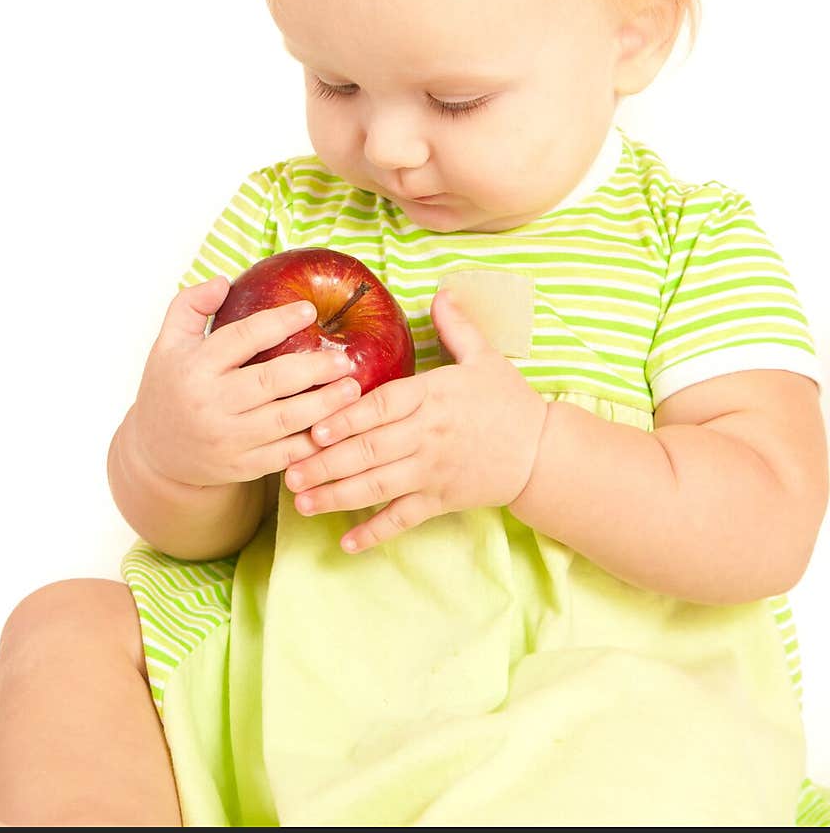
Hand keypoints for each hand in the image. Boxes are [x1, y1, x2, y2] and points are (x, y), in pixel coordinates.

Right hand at [131, 275, 362, 488]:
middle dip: (314, 368)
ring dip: (325, 404)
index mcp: (194, 367)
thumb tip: (223, 281)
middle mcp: (210, 404)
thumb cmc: (169, 389)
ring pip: (285, 420)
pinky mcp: (241, 466)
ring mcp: (226, 439)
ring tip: (352, 388)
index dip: (279, 321)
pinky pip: (285, 454)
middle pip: (271, 381)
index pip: (243, 337)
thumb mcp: (168, 343)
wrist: (155, 455)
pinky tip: (337, 425)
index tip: (309, 311)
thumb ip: (191, 305)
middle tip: (344, 358)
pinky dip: (314, 441)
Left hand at [284, 287, 547, 551]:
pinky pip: (403, 519)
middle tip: (288, 470)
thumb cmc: (510, 402)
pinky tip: (346, 542)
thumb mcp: (486, 358)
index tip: (316, 427)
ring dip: (337, 496)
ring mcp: (432, 472)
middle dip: (327, 462)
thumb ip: (457, 326)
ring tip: (301, 502)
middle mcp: (428, 436)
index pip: (384, 407)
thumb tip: (441, 290)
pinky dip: (375, 532)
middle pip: (371, 451)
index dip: (348, 418)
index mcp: (433, 397)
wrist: (544, 454)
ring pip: (378, 487)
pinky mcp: (440, 501)